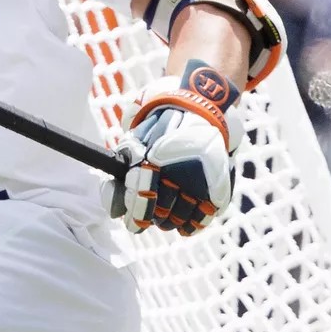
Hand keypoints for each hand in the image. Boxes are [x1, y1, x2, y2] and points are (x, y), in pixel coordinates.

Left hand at [119, 60, 239, 235]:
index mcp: (153, 162)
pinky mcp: (216, 184)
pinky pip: (205, 215)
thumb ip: (123, 171)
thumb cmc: (160, 126)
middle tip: (152, 216)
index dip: (136, 216)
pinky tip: (187, 225)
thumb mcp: (136, 139)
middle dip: (155, 218)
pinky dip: (195, 224)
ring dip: (172, 222)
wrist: (199, 106)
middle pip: (162, 213)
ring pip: (182, 217)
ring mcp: (199, 180)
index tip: (134, 224)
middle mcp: (177, 173)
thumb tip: (113, 207)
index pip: (142, 198)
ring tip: (168, 218)